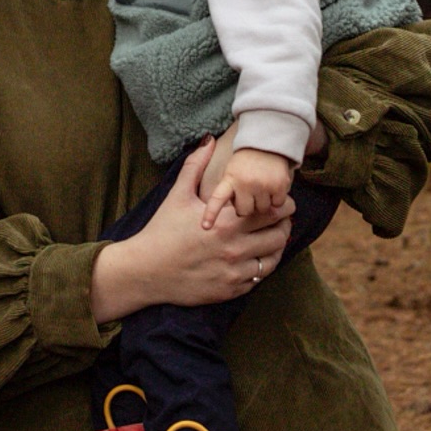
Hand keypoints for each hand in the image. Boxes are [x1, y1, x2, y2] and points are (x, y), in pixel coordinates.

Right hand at [90, 139, 293, 322]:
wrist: (146, 270)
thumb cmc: (162, 230)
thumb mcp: (178, 195)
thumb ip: (196, 166)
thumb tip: (209, 140)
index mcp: (226, 223)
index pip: (271, 213)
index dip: (283, 206)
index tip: (283, 201)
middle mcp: (235, 249)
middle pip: (278, 236)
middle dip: (284, 225)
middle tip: (282, 219)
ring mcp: (234, 272)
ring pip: (273, 260)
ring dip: (277, 247)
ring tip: (273, 237)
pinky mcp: (230, 290)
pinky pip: (258, 279)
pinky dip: (262, 267)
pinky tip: (256, 257)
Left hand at [201, 147, 293, 229]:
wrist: (267, 142)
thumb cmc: (245, 161)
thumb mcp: (229, 171)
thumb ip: (226, 191)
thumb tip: (228, 216)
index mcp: (229, 178)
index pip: (217, 198)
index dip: (211, 213)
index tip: (205, 227)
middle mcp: (245, 182)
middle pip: (244, 212)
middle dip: (247, 205)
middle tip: (249, 191)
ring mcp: (263, 184)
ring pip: (262, 210)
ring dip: (262, 202)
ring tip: (260, 186)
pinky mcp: (279, 185)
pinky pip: (277, 204)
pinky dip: (276, 198)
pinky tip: (273, 186)